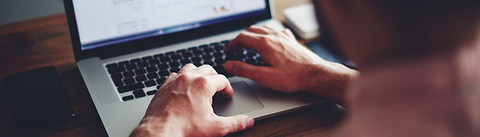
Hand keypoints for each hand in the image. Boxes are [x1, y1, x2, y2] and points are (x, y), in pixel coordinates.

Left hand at [130, 64, 253, 136]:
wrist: (160, 132)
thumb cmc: (185, 129)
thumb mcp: (216, 128)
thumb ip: (235, 123)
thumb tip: (247, 121)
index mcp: (203, 85)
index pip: (222, 80)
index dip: (228, 88)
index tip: (227, 95)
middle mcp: (189, 78)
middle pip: (207, 69)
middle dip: (215, 78)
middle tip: (217, 89)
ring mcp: (175, 80)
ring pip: (190, 68)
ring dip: (198, 74)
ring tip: (201, 84)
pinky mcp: (164, 86)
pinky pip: (174, 75)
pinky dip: (181, 79)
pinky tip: (183, 88)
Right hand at [224, 26, 356, 104]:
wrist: (315, 74)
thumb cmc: (292, 77)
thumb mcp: (263, 76)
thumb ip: (244, 70)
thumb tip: (229, 64)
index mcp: (265, 43)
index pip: (242, 38)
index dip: (232, 45)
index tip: (228, 52)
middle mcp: (274, 36)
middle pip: (251, 31)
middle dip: (241, 39)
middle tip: (236, 49)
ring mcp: (283, 36)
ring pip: (263, 29)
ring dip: (253, 35)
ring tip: (248, 44)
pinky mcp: (291, 40)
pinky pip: (276, 31)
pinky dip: (267, 34)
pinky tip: (269, 40)